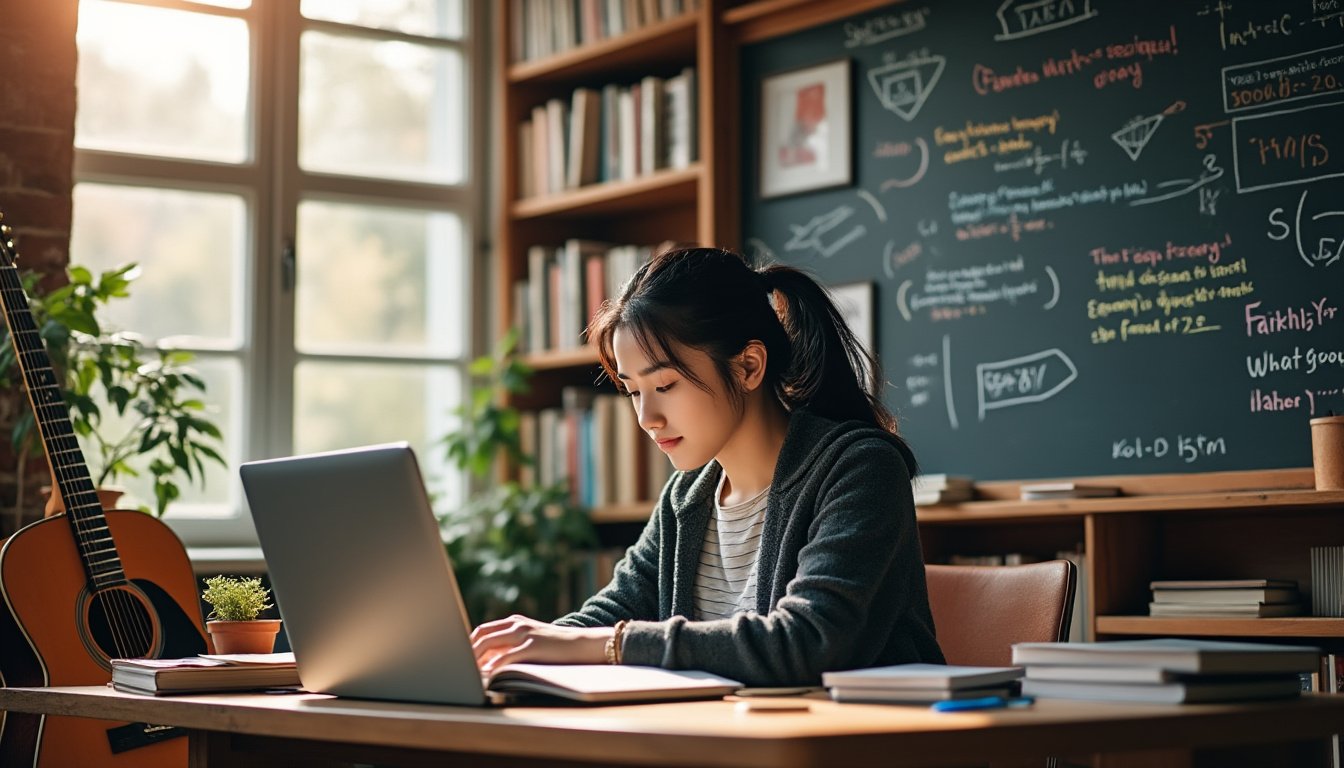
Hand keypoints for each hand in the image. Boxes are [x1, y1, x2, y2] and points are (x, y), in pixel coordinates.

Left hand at [470, 614, 612, 672]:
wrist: (584, 644)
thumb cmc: (556, 647)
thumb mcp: (532, 640)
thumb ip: (511, 645)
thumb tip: (487, 661)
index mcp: (515, 622)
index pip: (482, 630)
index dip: (468, 643)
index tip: (458, 657)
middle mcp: (516, 625)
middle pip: (481, 636)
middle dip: (466, 652)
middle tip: (455, 667)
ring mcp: (524, 634)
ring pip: (488, 645)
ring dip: (474, 660)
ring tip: (465, 673)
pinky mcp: (532, 647)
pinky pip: (505, 658)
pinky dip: (492, 668)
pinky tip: (486, 677)